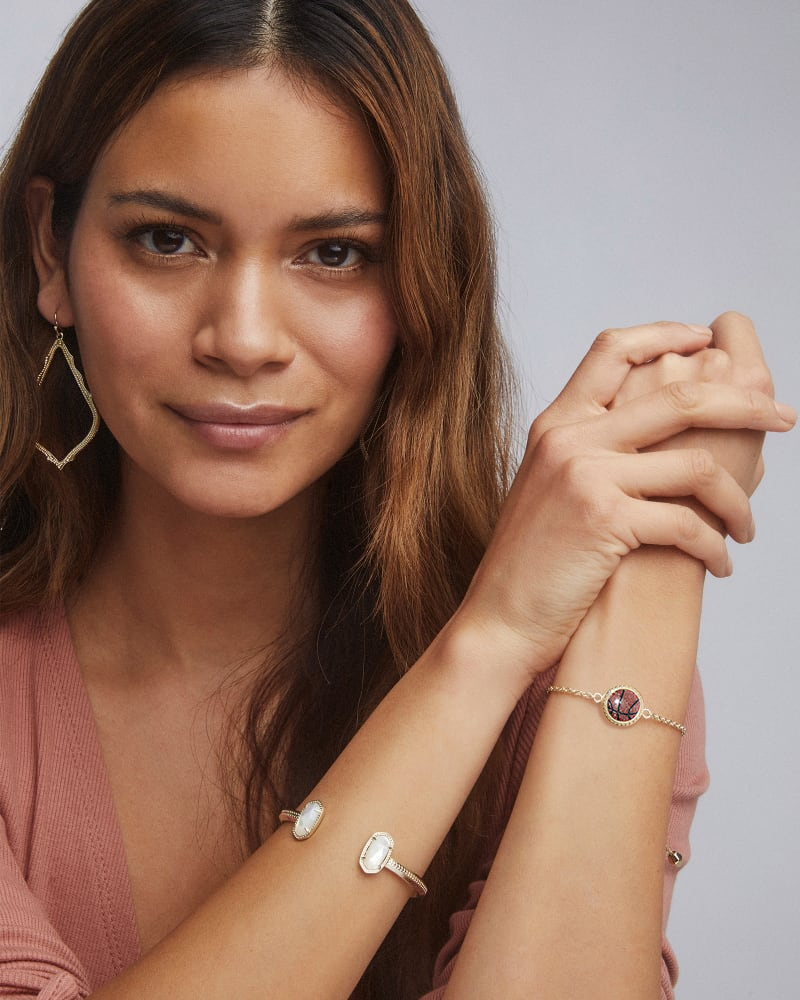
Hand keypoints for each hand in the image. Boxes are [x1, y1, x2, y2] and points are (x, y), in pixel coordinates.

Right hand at [455, 319, 794, 689]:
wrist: (500, 618)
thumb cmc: (534, 562)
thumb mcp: (551, 487)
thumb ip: (595, 451)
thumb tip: (672, 439)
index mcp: (557, 423)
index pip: (614, 349)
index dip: (667, 334)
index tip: (707, 339)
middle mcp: (570, 439)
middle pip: (679, 395)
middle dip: (746, 404)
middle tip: (783, 418)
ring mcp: (586, 476)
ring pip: (699, 465)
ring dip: (739, 501)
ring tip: (745, 528)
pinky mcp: (605, 520)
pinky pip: (688, 523)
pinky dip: (716, 547)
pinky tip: (719, 565)